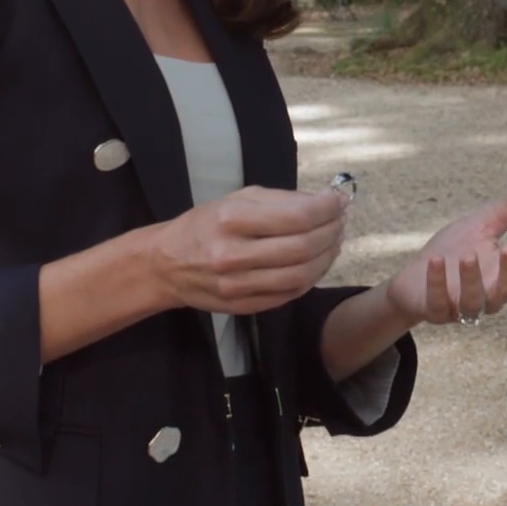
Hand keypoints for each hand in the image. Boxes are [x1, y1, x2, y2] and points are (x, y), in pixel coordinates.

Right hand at [151, 186, 346, 315]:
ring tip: (334, 241)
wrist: (166, 264)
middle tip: (340, 221)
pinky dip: (310, 278)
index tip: (338, 200)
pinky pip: (288, 295)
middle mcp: (232, 254)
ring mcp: (236, 285)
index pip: (296, 216)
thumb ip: (281, 200)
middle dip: (331, 232)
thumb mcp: (237, 199)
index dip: (326, 209)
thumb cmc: (205, 224)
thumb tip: (325, 201)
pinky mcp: (241, 306)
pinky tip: (316, 263)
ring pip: (300, 276)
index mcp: (231, 219)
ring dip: (326, 257)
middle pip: (302, 248)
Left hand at [386, 175, 506, 325]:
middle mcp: (490, 295)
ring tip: (468, 255)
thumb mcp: (484, 223)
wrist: (415, 275)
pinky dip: (437, 283)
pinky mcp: (437, 311)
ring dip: (472, 280)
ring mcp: (463, 306)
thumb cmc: (456, 248)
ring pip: (475, 302)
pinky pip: (439, 303)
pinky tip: (435, 259)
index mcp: (506, 274)